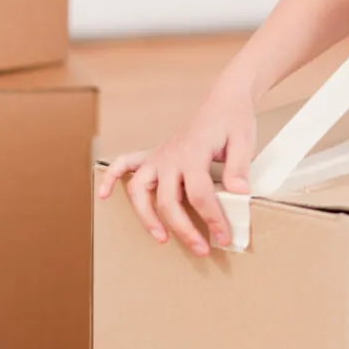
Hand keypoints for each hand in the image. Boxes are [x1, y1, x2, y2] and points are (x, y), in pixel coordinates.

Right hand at [97, 91, 256, 256]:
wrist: (224, 99)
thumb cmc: (234, 120)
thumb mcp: (244, 141)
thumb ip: (239, 168)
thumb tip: (239, 194)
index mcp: (193, 153)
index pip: (200, 194)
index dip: (212, 219)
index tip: (225, 237)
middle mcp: (170, 156)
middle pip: (168, 201)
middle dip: (184, 229)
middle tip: (202, 249)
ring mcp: (159, 155)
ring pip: (139, 190)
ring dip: (146, 217)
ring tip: (161, 239)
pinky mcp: (155, 154)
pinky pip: (125, 163)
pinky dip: (111, 178)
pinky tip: (104, 195)